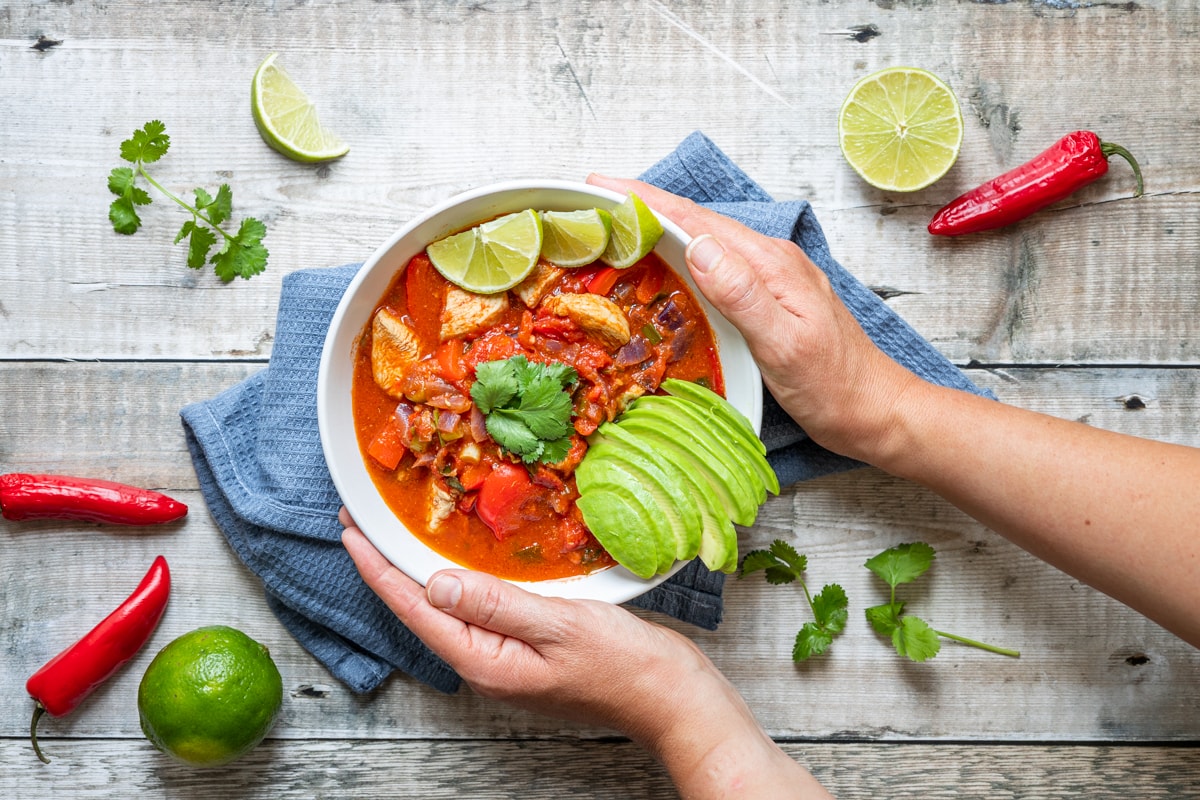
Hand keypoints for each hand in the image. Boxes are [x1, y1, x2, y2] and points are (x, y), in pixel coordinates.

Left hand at [340, 508, 829, 797]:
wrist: (671, 698)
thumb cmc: (625, 664)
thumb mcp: (559, 625)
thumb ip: (494, 604)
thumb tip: (434, 584)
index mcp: (485, 662)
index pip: (415, 608)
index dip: (378, 567)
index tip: (349, 528)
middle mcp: (486, 665)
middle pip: (421, 610)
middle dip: (388, 565)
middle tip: (361, 521)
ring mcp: (505, 661)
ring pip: (447, 610)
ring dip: (418, 570)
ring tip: (394, 534)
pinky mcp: (525, 651)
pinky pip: (477, 611)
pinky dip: (457, 580)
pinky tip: (458, 560)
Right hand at [587, 174, 919, 463]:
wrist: (877, 413)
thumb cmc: (835, 387)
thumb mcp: (785, 344)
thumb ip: (743, 294)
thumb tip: (698, 246)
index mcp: (769, 264)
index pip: (696, 221)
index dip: (644, 200)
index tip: (598, 186)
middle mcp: (768, 261)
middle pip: (695, 223)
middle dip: (640, 207)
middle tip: (588, 203)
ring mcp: (768, 279)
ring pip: (702, 243)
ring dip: (656, 229)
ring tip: (611, 226)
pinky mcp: (766, 299)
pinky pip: (712, 267)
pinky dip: (677, 257)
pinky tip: (660, 266)